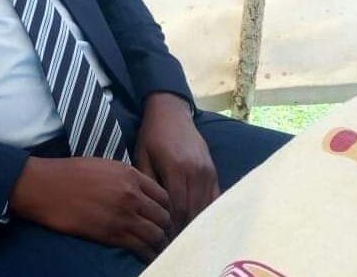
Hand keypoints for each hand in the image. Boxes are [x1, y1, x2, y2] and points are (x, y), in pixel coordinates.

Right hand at [9, 156, 171, 263]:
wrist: (48, 187)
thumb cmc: (72, 173)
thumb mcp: (104, 165)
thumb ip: (126, 177)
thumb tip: (140, 192)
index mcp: (130, 175)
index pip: (163, 195)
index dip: (166, 208)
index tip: (163, 215)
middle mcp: (131, 195)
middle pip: (164, 216)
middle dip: (166, 226)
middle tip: (163, 234)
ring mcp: (123, 215)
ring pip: (156, 234)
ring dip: (159, 242)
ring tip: (157, 247)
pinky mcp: (112, 234)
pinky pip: (140, 248)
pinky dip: (147, 253)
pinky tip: (147, 255)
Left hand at [134, 93, 219, 235]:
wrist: (171, 112)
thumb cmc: (152, 134)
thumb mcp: (142, 155)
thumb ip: (148, 182)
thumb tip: (151, 210)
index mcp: (175, 167)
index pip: (177, 206)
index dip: (171, 226)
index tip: (164, 240)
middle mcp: (195, 171)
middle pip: (193, 210)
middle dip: (183, 229)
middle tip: (174, 243)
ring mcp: (207, 171)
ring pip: (205, 206)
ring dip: (196, 223)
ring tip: (185, 236)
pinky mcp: (213, 170)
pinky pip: (214, 197)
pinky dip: (207, 211)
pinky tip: (199, 222)